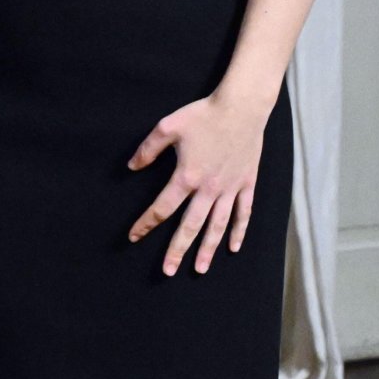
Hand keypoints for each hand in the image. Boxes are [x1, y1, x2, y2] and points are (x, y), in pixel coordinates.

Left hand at [127, 88, 267, 276]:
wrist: (241, 106)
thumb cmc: (204, 114)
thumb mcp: (168, 126)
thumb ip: (148, 149)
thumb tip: (131, 166)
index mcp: (187, 176)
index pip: (162, 208)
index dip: (146, 223)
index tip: (134, 236)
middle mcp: (209, 188)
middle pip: (190, 226)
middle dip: (177, 250)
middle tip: (168, 271)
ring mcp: (230, 188)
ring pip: (217, 226)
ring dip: (208, 249)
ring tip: (200, 269)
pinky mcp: (246, 183)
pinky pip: (243, 213)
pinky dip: (238, 231)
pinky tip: (233, 247)